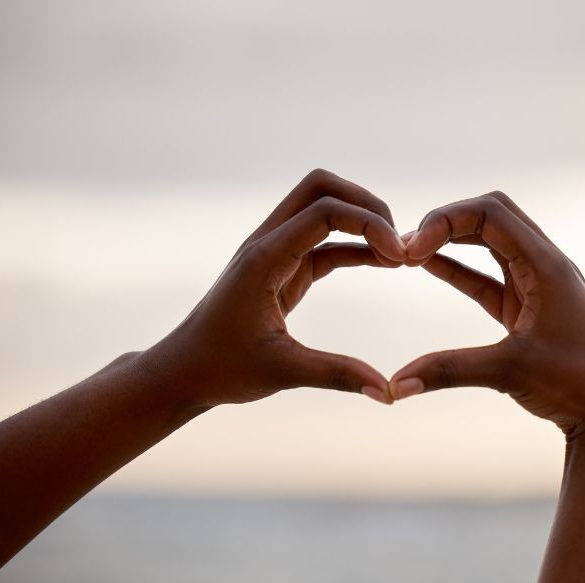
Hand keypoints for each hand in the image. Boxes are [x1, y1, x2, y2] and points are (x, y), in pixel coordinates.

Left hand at [145, 169, 406, 407]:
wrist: (184, 371)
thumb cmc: (222, 368)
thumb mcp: (282, 372)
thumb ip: (337, 374)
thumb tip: (387, 392)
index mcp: (264, 258)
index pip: (323, 211)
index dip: (368, 224)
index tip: (399, 258)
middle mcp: (268, 243)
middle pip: (321, 188)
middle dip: (365, 204)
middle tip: (399, 241)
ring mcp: (275, 252)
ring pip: (323, 208)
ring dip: (362, 222)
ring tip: (398, 255)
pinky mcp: (283, 268)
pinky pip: (325, 242)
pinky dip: (355, 246)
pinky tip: (383, 264)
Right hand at [391, 192, 584, 437]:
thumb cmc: (575, 385)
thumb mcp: (508, 371)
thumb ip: (448, 371)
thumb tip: (395, 386)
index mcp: (546, 265)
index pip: (491, 213)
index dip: (446, 220)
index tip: (412, 250)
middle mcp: (544, 265)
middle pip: (491, 216)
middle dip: (447, 221)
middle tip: (408, 246)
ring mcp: (536, 285)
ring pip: (490, 242)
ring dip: (452, 240)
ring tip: (410, 252)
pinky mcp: (527, 307)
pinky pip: (487, 275)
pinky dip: (457, 268)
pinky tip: (428, 266)